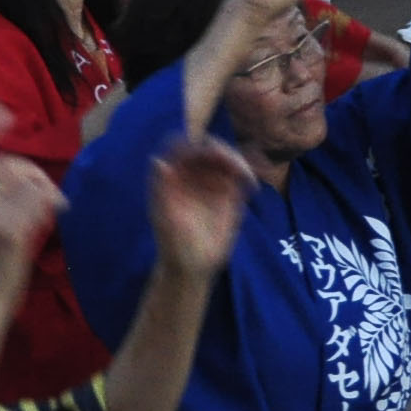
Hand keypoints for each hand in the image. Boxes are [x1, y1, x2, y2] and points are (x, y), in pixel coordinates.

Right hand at [0, 103, 63, 299]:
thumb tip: (9, 158)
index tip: (2, 111)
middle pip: (3, 161)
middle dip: (27, 170)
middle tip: (41, 193)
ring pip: (24, 177)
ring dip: (41, 188)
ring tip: (43, 211)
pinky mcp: (8, 229)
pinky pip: (40, 197)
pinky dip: (50, 204)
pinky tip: (48, 222)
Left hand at [145, 137, 254, 277]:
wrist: (191, 266)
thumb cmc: (172, 244)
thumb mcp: (164, 219)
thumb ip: (160, 190)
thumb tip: (157, 160)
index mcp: (172, 175)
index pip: (181, 147)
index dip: (194, 144)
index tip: (209, 152)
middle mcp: (191, 173)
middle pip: (208, 149)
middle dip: (223, 152)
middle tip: (235, 167)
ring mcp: (210, 181)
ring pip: (227, 159)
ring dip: (239, 161)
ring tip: (246, 178)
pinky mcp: (228, 192)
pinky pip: (240, 175)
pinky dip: (249, 175)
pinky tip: (252, 186)